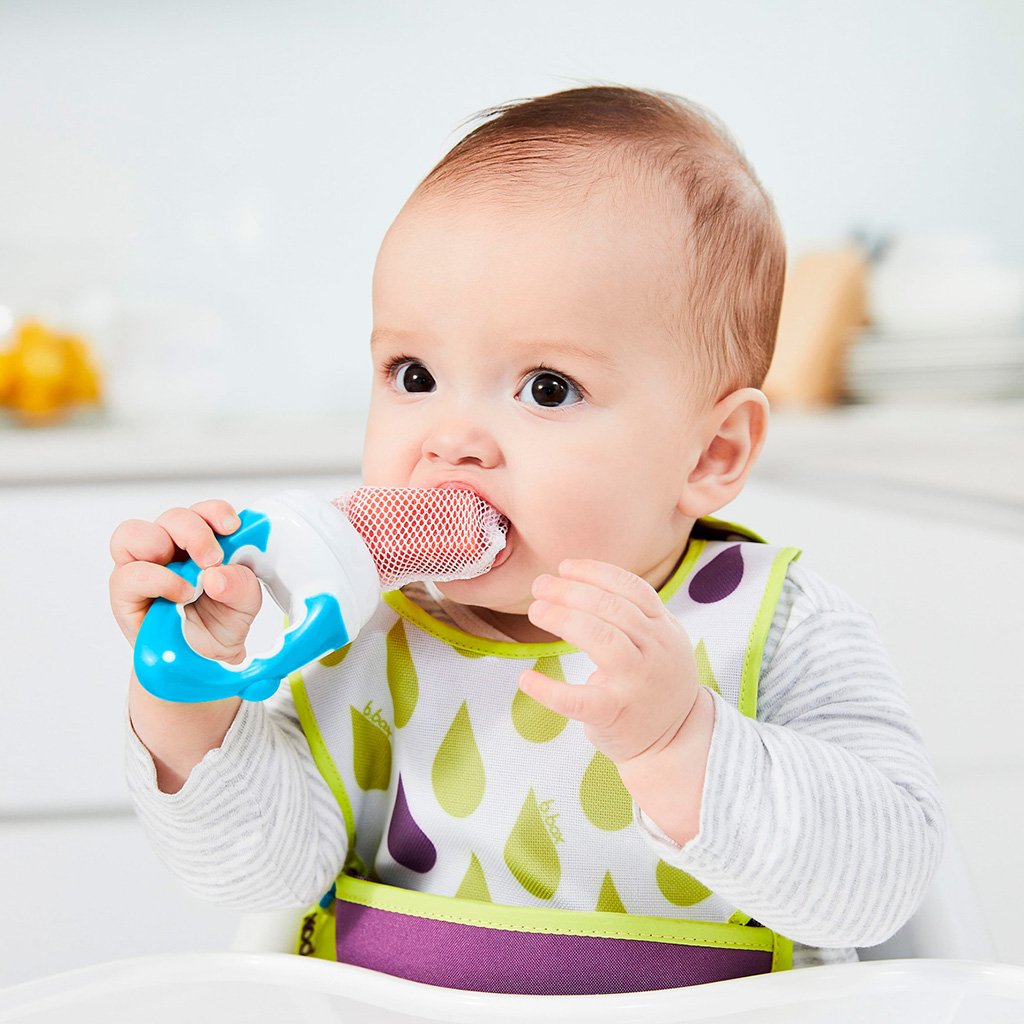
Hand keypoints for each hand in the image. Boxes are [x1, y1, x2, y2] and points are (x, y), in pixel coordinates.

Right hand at [109, 500, 261, 664]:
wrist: (200, 662)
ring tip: (192, 577)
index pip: (203, 512)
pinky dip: (159, 580)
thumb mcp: (244, 605)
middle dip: (195, 531)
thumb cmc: (219, 624)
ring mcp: (142, 567)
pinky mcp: (124, 592)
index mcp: (201, 542)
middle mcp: (169, 548)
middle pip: (172, 517)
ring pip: (134, 533)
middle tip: (214, 558)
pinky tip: (181, 594)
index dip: (215, 512)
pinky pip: (129, 574)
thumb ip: (240, 586)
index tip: (233, 527)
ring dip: (163, 545)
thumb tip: (218, 575)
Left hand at [519, 559, 700, 765]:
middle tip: (540, 586)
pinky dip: (549, 690)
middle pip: (612, 608)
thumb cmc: (656, 683)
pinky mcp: (616, 714)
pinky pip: (578, 700)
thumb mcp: (659, 641)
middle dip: (571, 592)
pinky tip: (526, 679)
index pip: (632, 588)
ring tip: (536, 610)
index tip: (564, 567)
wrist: (677, 740)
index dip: (596, 573)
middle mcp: (656, 651)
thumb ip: (631, 613)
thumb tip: (575, 581)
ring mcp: (637, 682)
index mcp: (664, 628)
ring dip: (564, 619)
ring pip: (602, 639)